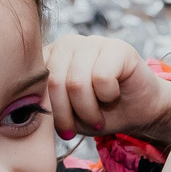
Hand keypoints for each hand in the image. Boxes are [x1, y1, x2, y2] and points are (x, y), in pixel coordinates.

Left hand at [46, 34, 170, 140]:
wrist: (140, 111)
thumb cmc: (100, 112)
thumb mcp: (67, 115)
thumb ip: (48, 107)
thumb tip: (30, 108)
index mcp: (51, 57)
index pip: (36, 82)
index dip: (49, 110)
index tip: (64, 129)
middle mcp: (68, 44)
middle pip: (55, 82)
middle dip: (68, 114)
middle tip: (84, 125)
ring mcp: (93, 42)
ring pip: (77, 82)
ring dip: (89, 109)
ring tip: (98, 116)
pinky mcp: (118, 47)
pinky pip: (102, 77)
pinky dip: (108, 96)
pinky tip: (114, 94)